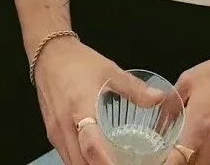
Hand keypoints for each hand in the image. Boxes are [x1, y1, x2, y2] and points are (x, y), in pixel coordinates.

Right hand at [34, 37, 162, 164]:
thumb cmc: (80, 63)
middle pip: (81, 162)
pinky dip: (81, 163)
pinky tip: (96, 160)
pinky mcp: (51, 135)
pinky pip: (66, 157)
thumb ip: (134, 88)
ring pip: (72, 163)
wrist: (49, 54)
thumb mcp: (110, 70)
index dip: (106, 163)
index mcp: (81, 109)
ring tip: (112, 163)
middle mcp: (65, 126)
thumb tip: (159, 98)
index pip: (92, 146)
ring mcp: (55, 133)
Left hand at [164, 44, 209, 164]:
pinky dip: (205, 160)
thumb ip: (170, 103)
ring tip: (184, 149)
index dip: (165, 161)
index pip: (176, 162)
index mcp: (197, 130)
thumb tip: (158, 119)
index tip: (159, 154)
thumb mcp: (188, 81)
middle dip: (178, 162)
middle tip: (171, 151)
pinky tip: (200, 147)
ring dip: (192, 162)